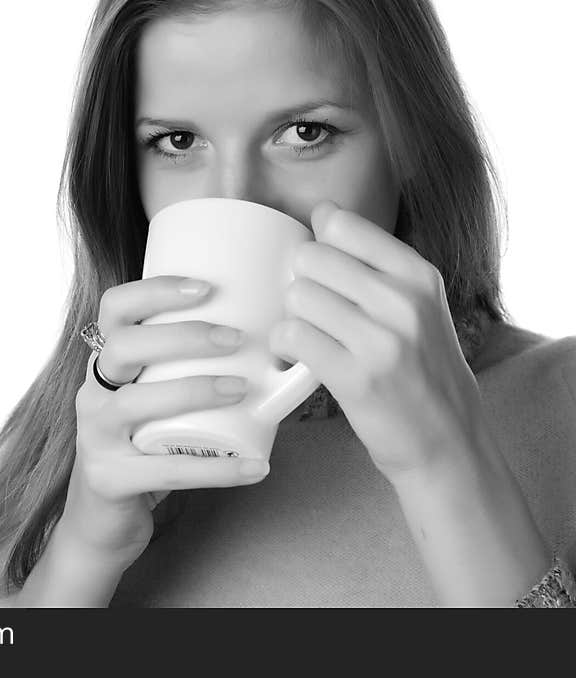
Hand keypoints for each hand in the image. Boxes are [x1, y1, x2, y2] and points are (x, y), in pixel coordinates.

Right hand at [61, 274, 270, 569]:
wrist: (104, 521)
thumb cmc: (146, 449)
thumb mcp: (159, 403)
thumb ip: (192, 374)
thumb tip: (280, 350)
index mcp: (107, 365)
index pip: (116, 309)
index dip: (156, 290)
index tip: (206, 287)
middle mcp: (93, 393)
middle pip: (125, 345)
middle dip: (184, 335)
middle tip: (236, 338)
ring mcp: (95, 437)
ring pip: (137, 401)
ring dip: (195, 389)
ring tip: (242, 389)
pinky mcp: (108, 480)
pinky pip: (164, 470)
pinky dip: (215, 469)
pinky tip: (254, 466)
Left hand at [269, 200, 491, 483]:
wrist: (446, 441)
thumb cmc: (422, 370)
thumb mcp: (419, 306)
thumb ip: (375, 265)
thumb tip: (320, 214)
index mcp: (418, 275)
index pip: (341, 224)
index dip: (317, 242)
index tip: (320, 268)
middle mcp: (402, 301)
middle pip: (310, 257)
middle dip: (301, 281)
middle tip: (314, 310)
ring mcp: (380, 340)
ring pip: (297, 296)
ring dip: (292, 317)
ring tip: (310, 336)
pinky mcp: (354, 377)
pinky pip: (291, 336)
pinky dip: (283, 346)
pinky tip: (298, 357)